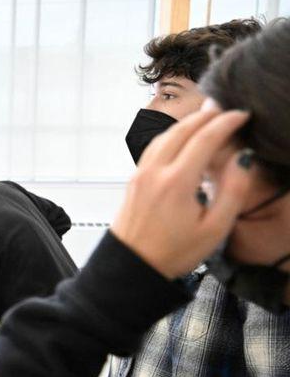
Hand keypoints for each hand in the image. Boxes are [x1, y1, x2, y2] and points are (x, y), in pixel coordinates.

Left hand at [111, 103, 252, 278]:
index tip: (243, 115)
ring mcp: (140, 174)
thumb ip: (233, 191)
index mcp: (177, 182)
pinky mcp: (134, 180)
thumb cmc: (173, 253)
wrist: (132, 267)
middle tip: (226, 109)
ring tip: (207, 118)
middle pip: (182, 129)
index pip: (205, 138)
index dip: (226, 122)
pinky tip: (182, 138)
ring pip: (164, 135)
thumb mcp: (214, 229)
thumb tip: (243, 158)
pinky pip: (153, 147)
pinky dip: (171, 135)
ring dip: (187, 123)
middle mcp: (155, 172)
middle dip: (206, 115)